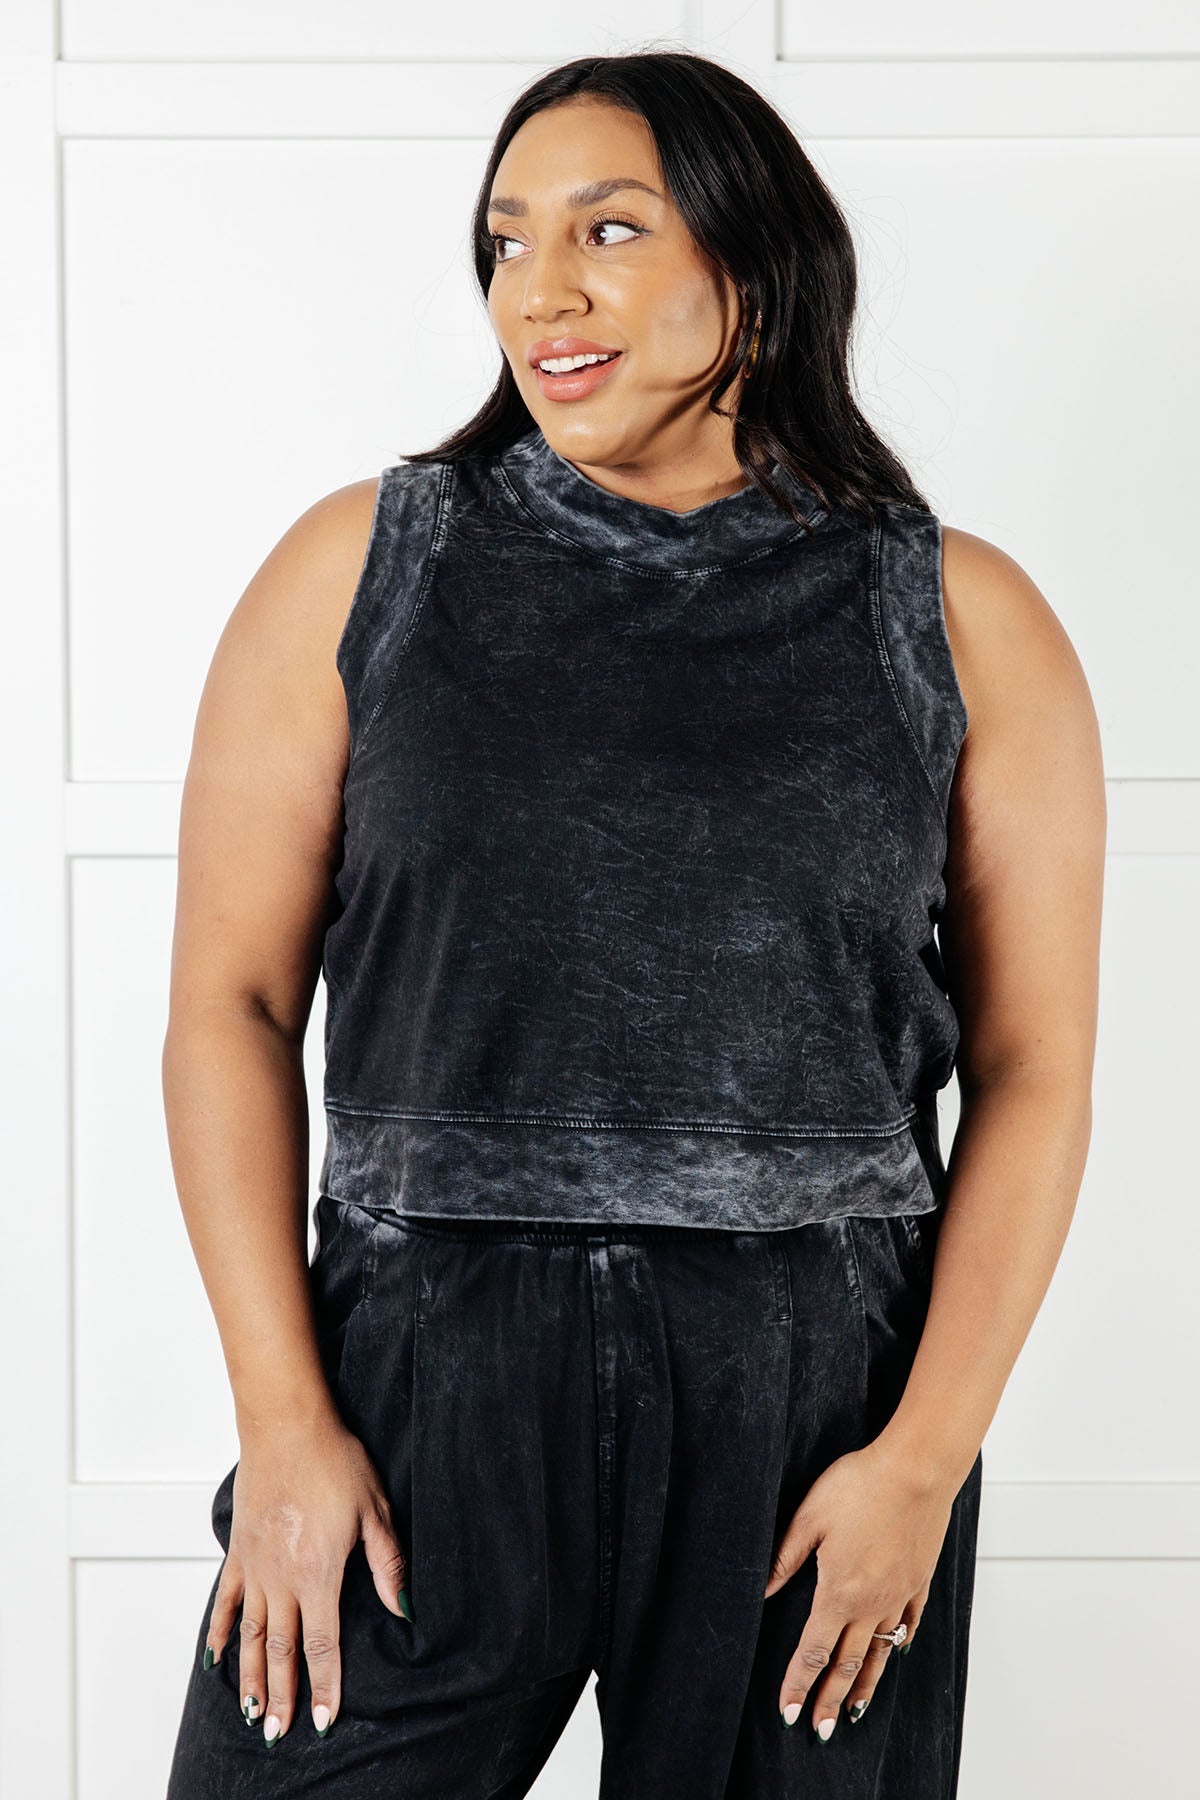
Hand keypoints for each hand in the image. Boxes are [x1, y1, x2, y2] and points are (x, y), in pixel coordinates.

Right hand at [203, 1417, 409, 1743]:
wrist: (286, 1425)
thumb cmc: (335, 1461)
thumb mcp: (374, 1510)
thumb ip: (387, 1564)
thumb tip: (405, 1608)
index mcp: (319, 1573)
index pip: (323, 1645)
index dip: (324, 1686)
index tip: (322, 1720)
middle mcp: (282, 1579)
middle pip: (281, 1650)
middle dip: (283, 1695)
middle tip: (279, 1733)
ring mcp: (256, 1566)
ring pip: (250, 1635)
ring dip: (251, 1677)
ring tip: (252, 1713)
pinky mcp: (239, 1551)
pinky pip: (226, 1601)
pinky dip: (219, 1632)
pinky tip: (216, 1658)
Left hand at [764, 1439, 956, 1738]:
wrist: (916, 1470)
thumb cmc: (859, 1486)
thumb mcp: (809, 1518)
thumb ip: (784, 1558)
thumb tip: (760, 1591)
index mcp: (839, 1592)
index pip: (813, 1651)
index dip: (798, 1684)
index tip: (788, 1713)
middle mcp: (871, 1603)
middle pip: (847, 1663)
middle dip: (828, 1699)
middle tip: (819, 1731)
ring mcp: (899, 1595)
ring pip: (879, 1653)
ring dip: (864, 1686)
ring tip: (853, 1713)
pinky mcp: (919, 1580)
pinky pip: (908, 1624)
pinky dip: (899, 1644)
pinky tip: (896, 1654)